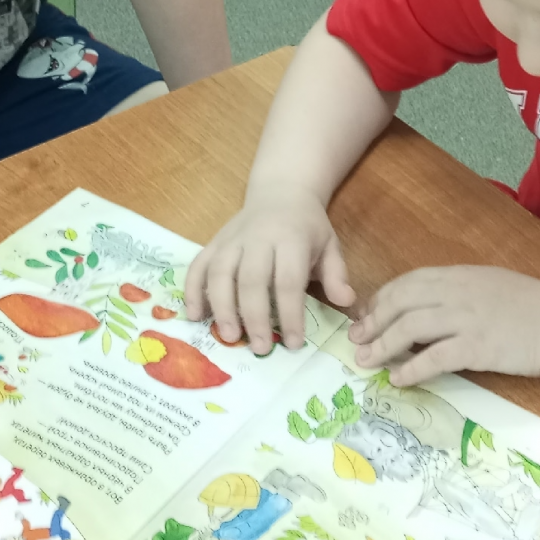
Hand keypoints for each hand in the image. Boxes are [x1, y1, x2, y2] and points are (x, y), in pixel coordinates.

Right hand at [184, 189, 354, 352]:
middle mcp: (258, 237)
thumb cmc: (307, 226)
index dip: (290, 314)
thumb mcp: (329, 244)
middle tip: (259, 348)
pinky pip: (198, 265)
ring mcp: (232, 239)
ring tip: (229, 336)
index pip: (288, 280)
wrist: (281, 191)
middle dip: (254, 317)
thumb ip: (336, 274)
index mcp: (291, 238)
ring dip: (221, 307)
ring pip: (220, 273)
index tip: (293, 343)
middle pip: (251, 279)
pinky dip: (192, 290)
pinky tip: (195, 316)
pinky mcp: (214, 242)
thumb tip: (346, 301)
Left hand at [347, 265, 539, 386]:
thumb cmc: (533, 306)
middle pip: (401, 301)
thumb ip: (459, 291)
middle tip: (356, 339)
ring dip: (382, 345)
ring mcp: (466, 318)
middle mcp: (458, 291)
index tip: (367, 315)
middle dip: (373, 321)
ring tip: (365, 360)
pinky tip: (398, 378)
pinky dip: (411, 368)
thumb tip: (427, 306)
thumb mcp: (490, 284)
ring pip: (410, 327)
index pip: (408, 282)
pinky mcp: (477, 347)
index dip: (382, 299)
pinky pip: (433, 357)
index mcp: (460, 274)